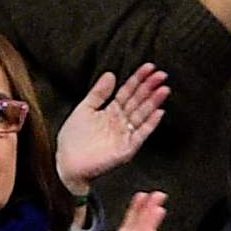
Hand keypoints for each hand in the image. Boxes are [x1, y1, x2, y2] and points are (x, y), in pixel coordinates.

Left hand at [55, 63, 167, 188]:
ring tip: (163, 90)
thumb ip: (98, 92)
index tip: (149, 67)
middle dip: (150, 88)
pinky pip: (140, 134)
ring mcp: (124, 135)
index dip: (138, 79)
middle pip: (138, 101)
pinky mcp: (126, 149)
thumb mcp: (84, 108)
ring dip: (153, 102)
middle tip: (161, 75)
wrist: (67, 163)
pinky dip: (150, 124)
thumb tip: (110, 74)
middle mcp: (120, 122)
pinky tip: (158, 113)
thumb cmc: (73, 140)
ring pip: (142, 115)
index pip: (128, 91)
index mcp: (111, 111)